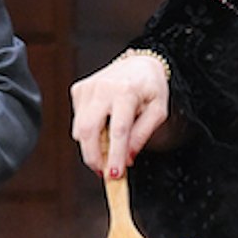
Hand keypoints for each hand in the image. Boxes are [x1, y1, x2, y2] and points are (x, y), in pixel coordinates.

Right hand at [69, 55, 169, 178]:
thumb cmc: (151, 87)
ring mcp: (88, 88)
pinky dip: (88, 131)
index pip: (118, 131)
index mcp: (126, 92)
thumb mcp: (158, 111)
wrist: (139, 63)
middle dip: (94, 157)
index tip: (114, 174)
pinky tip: (103, 126)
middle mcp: (103, 88)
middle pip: (89, 131)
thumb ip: (143, 134)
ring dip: (91, 146)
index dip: (115, 155)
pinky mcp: (79, 89)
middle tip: (104, 171)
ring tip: (107, 150)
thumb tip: (128, 158)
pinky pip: (78, 120)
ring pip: (80, 129)